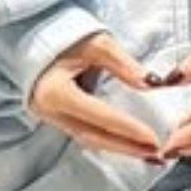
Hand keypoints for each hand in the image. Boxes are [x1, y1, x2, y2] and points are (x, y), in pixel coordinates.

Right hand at [30, 32, 174, 162]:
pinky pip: (85, 134)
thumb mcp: (96, 43)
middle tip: (156, 153)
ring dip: (119, 148)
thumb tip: (151, 83)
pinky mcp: (57, 119)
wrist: (34, 38)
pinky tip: (128, 144)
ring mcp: (51, 118)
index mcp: (55, 92)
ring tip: (148, 153)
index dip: (126, 127)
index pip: (98, 115)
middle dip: (126, 146)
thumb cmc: (65, 37)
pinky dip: (108, 140)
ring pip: (89, 139)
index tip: (153, 136)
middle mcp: (50, 111)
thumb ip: (123, 63)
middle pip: (93, 136)